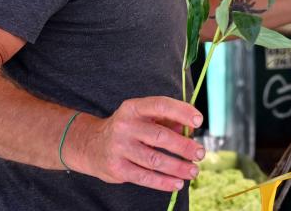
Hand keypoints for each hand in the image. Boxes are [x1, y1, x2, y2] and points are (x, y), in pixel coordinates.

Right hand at [64, 96, 205, 191]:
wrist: (90, 145)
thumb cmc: (127, 128)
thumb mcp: (142, 117)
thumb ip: (166, 120)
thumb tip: (190, 128)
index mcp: (133, 108)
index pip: (160, 105)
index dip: (181, 111)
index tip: (199, 120)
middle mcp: (125, 126)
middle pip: (160, 137)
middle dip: (184, 146)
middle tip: (200, 153)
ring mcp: (119, 148)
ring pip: (154, 160)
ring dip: (178, 167)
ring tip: (193, 171)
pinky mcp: (117, 168)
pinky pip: (145, 177)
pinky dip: (163, 182)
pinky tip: (177, 183)